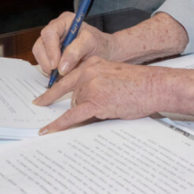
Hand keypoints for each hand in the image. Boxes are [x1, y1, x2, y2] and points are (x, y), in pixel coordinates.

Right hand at [31, 12, 113, 76]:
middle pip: (40, 45)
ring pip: (39, 55)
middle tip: (57, 73)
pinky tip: (61, 74)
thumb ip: (76, 51)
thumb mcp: (92, 43)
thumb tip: (61, 67)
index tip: (56, 65)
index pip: (49, 33)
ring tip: (61, 74)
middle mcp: (56, 30)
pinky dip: (50, 71)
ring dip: (48, 67)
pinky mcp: (51, 54)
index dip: (50, 50)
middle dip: (47, 61)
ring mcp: (52, 43)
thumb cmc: (100, 44)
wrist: (106, 52)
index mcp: (65, 21)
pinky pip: (44, 63)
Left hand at [35, 57, 162, 133]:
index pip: (66, 79)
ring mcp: (91, 86)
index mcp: (91, 63)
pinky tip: (48, 130)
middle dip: (83, 105)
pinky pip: (72, 116)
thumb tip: (78, 103)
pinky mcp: (96, 101)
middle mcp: (88, 71)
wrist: (154, 86)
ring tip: (113, 105)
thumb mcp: (111, 75)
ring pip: (77, 106)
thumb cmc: (137, 84)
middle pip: (72, 96)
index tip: (39, 101)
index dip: (52, 93)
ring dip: (89, 112)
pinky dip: (59, 124)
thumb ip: (94, 82)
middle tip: (99, 105)